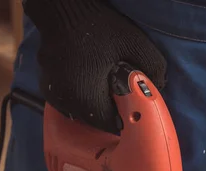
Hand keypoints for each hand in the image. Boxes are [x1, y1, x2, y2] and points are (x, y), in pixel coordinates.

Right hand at [23, 0, 166, 132]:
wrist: (65, 9)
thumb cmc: (100, 27)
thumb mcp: (136, 45)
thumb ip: (153, 69)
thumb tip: (158, 88)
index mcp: (87, 96)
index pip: (108, 125)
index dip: (122, 119)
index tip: (130, 109)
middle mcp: (66, 100)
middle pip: (93, 121)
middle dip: (108, 113)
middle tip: (119, 98)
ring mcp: (53, 93)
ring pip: (79, 112)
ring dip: (93, 107)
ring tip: (103, 89)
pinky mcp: (47, 85)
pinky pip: (67, 101)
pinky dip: (78, 98)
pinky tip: (87, 82)